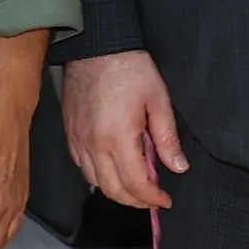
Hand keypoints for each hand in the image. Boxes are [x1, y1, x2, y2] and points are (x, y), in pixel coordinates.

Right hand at [63, 50, 187, 211]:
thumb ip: (167, 138)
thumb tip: (178, 166)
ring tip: (135, 188)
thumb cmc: (130, 69)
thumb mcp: (158, 101)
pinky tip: (112, 170)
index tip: (165, 200)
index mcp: (118, 138)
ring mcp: (79, 140)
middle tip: (152, 199)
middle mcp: (94, 145)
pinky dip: (98, 176)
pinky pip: (82, 166)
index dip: (152, 198)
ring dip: (116, 191)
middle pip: (113, 190)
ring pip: (95, 182)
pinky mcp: (70, 133)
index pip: (136, 184)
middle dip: (135, 201)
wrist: (97, 46)